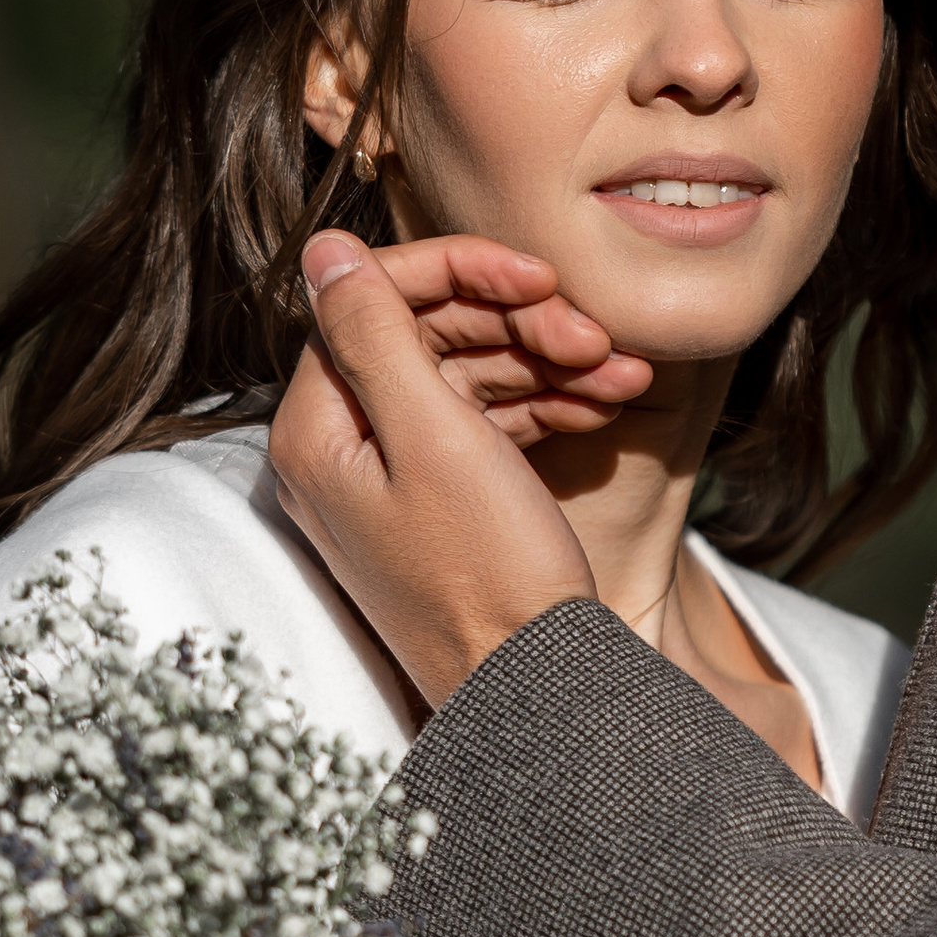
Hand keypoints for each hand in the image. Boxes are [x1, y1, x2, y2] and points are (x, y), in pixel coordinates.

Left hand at [270, 231, 603, 701]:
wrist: (541, 690)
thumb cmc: (487, 575)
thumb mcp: (433, 436)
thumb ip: (375, 332)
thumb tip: (321, 246)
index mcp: (316, 433)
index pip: (371, 302)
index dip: (458, 274)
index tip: (537, 276)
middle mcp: (342, 453)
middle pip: (424, 337)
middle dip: (515, 323)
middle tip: (593, 334)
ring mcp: (392, 482)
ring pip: (465, 378)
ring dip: (546, 362)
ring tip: (620, 373)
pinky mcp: (441, 507)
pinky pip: (485, 427)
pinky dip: (543, 407)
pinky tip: (604, 405)